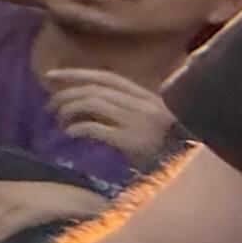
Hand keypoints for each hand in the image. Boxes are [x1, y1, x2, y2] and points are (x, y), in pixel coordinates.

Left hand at [44, 67, 181, 164]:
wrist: (191, 169)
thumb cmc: (171, 149)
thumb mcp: (151, 122)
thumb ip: (126, 109)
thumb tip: (87, 103)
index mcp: (148, 96)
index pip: (106, 77)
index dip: (76, 73)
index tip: (50, 75)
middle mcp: (143, 104)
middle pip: (94, 89)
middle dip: (65, 95)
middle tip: (50, 107)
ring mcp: (138, 121)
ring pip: (91, 102)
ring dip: (68, 111)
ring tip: (61, 123)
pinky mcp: (132, 141)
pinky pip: (93, 127)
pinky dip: (75, 128)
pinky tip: (70, 135)